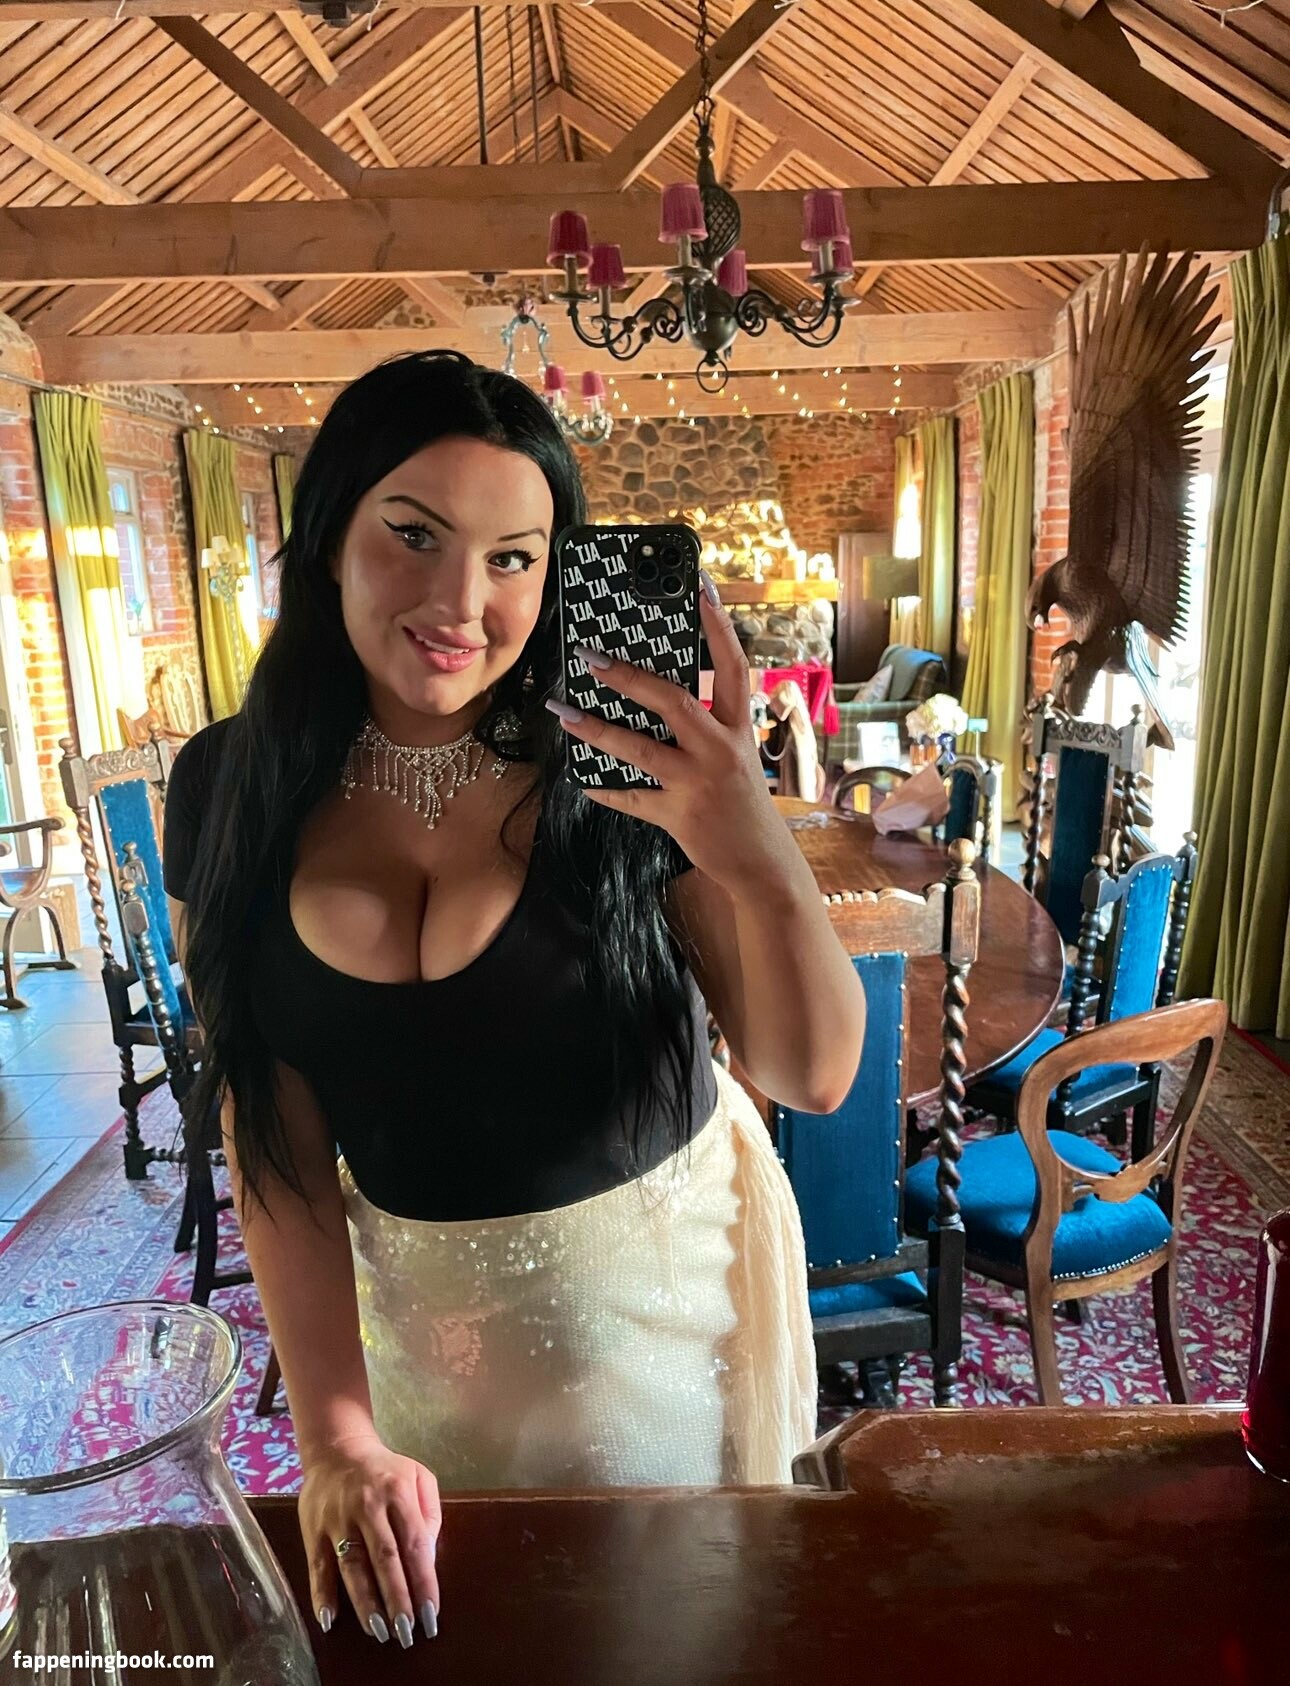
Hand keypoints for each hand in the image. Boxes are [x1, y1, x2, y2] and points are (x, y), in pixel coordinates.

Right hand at [299, 1430, 440, 1648]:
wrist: (336, 1448)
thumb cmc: (385, 1470)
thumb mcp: (418, 1476)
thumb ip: (429, 1513)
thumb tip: (428, 1557)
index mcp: (398, 1492)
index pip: (415, 1544)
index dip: (424, 1582)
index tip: (431, 1614)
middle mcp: (368, 1506)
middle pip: (385, 1559)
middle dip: (397, 1599)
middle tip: (406, 1632)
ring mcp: (338, 1518)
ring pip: (352, 1566)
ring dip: (365, 1603)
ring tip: (379, 1631)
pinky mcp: (314, 1529)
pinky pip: (318, 1566)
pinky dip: (322, 1594)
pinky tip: (330, 1619)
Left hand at [546, 570, 796, 896]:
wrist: (764, 865)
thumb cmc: (744, 804)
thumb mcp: (737, 756)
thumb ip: (706, 727)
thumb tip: (655, 696)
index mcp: (738, 728)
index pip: (732, 665)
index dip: (717, 625)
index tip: (699, 586)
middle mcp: (721, 750)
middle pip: (673, 701)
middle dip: (627, 676)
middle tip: (589, 657)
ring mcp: (699, 784)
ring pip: (640, 749)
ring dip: (596, 729)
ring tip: (564, 712)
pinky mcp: (679, 816)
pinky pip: (632, 799)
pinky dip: (605, 788)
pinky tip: (582, 778)